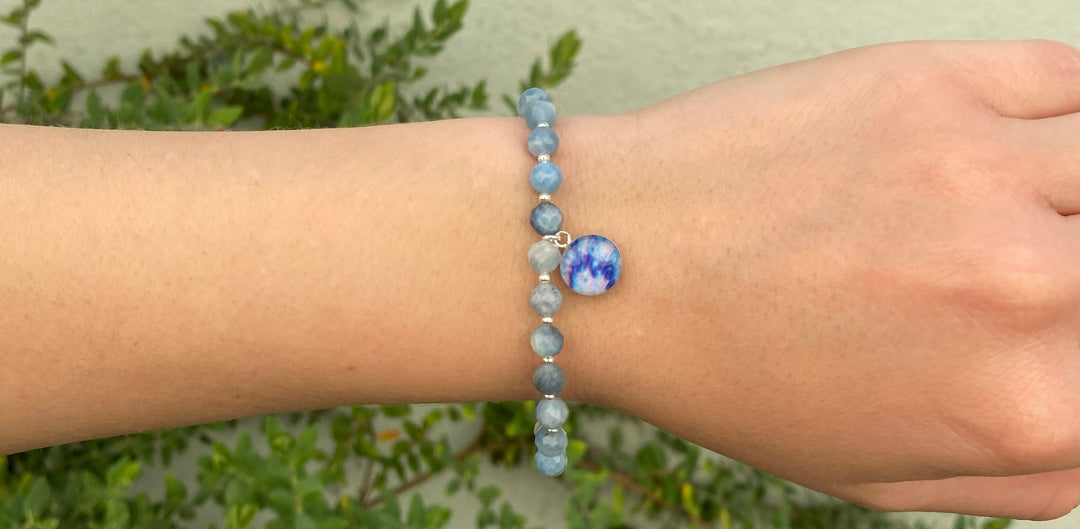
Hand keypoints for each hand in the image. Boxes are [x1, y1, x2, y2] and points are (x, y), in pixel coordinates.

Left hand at [573, 39, 1079, 519]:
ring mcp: (983, 170)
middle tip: (1032, 279)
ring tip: (1028, 219)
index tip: (1059, 331)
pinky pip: (1072, 81)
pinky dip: (1070, 118)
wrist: (617, 259)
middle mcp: (1025, 287)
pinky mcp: (934, 82)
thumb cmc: (731, 374)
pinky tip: (1024, 151)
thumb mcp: (877, 477)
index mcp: (1019, 407)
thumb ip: (1027, 477)